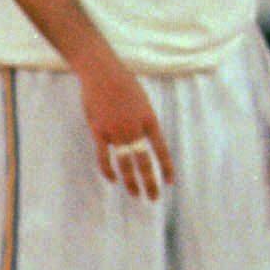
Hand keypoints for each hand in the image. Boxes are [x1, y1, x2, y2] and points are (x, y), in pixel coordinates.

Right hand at [76, 48, 173, 201]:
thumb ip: (142, 121)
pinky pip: (104, 157)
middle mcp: (134, 129)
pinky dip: (108, 170)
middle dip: (150, 182)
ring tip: (136, 194)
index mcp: (149, 119)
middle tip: (153, 197)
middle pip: (144, 162)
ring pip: (125, 164)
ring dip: (131, 182)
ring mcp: (116, 132)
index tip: (170, 182)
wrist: (102, 72)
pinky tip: (114, 179)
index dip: (166, 167)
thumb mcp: (142, 100)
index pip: (161, 149)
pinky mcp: (99, 132)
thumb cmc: (123, 83)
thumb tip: (141, 138)